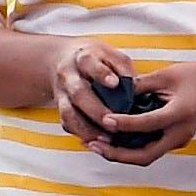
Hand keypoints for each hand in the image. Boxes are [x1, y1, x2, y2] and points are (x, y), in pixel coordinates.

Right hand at [42, 37, 147, 160]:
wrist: (64, 60)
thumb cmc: (96, 59)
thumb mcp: (111, 55)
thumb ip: (123, 69)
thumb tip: (136, 89)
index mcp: (83, 58)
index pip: (90, 64)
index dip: (101, 74)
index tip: (115, 83)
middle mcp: (68, 76)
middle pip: (78, 93)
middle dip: (96, 110)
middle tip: (114, 121)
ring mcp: (62, 93)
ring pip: (68, 113)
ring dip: (86, 128)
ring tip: (105, 138)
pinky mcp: (60, 108)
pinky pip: (66, 123)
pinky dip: (80, 133)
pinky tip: (95, 141)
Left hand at [85, 49, 195, 170]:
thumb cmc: (194, 76)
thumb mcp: (165, 75)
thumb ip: (138, 86)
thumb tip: (110, 94)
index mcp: (180, 114)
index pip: (147, 124)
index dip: (123, 124)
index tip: (104, 120)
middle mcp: (180, 133)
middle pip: (145, 155)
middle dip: (117, 154)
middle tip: (93, 144)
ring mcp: (178, 140)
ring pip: (145, 156)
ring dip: (120, 154)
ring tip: (95, 144)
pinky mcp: (173, 140)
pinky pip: (149, 149)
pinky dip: (129, 148)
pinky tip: (110, 140)